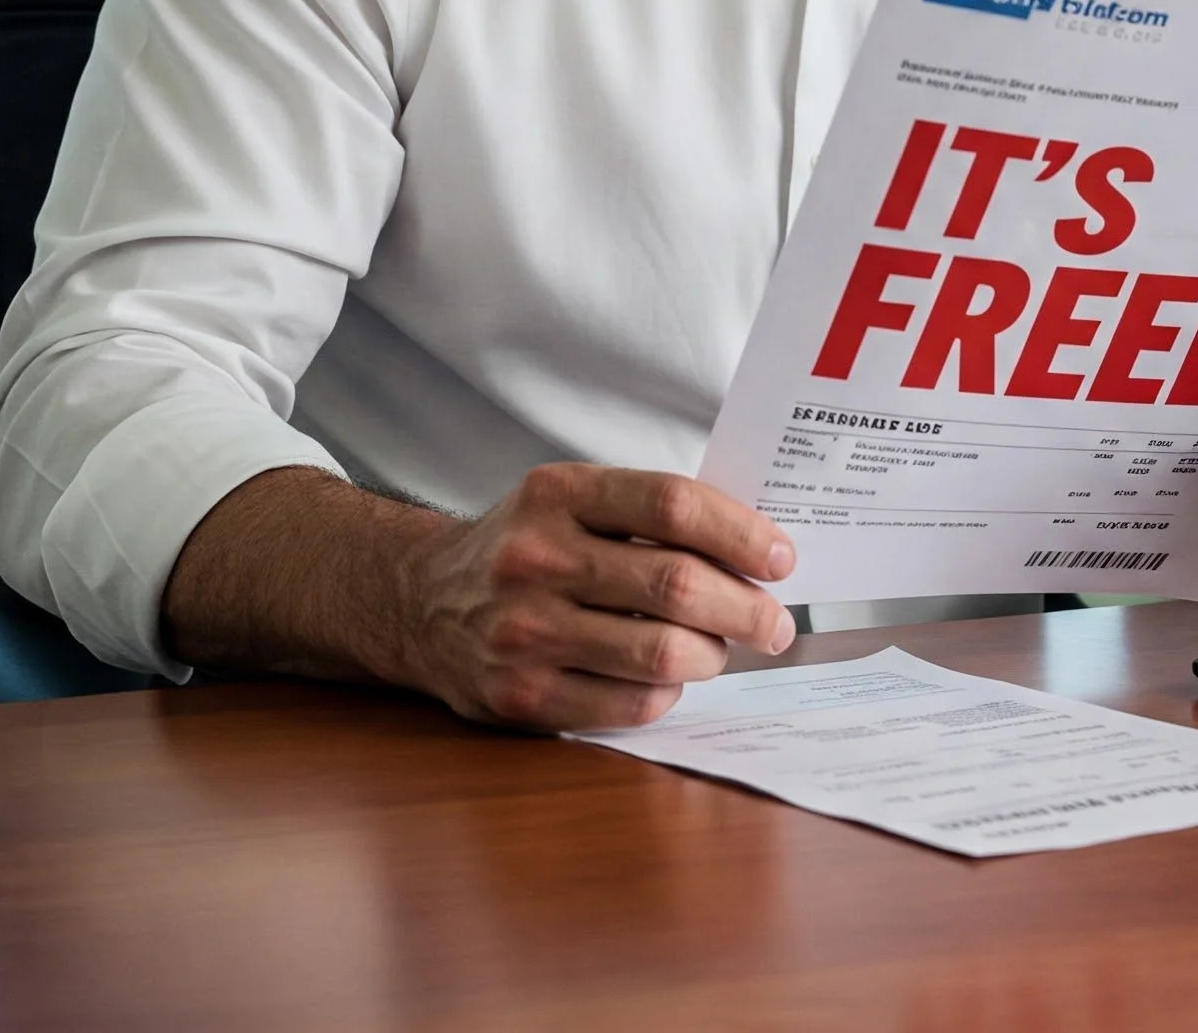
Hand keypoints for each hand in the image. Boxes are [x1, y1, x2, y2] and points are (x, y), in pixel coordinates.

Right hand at [402, 464, 797, 732]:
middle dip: (747, 608)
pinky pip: (627, 705)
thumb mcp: (568, 500)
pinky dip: (667, 695)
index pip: (673, 504)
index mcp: (558, 493)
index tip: (780, 559)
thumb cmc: (522, 547)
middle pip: (677, 584)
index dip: (741, 533)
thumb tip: (753, 549)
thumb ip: (645, 513)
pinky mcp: (519, 696)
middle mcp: (537, 558)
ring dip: (712, 656)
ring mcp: (524, 631)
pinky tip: (670, 680)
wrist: (417, 602)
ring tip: (720, 650)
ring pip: (660, 652)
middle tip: (775, 623)